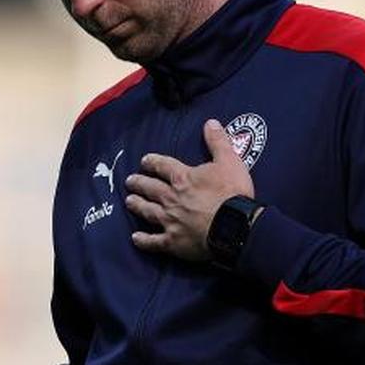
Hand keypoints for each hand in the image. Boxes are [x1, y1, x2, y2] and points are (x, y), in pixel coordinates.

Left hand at [124, 118, 254, 260]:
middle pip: (150, 188)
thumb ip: (218, 142)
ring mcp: (169, 221)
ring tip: (129, 201)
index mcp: (182, 178)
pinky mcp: (173, 242)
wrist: (235, 227)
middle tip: (130, 181)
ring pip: (147, 211)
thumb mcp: (229, 161)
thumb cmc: (232, 193)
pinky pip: (154, 242)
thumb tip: (210, 122)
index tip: (144, 161)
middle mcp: (171, 198)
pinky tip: (135, 239)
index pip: (162, 166)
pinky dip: (143, 240)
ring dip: (137, 205)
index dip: (152, 162)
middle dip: (139, 183)